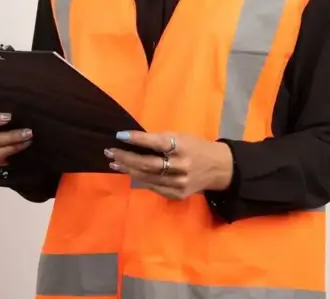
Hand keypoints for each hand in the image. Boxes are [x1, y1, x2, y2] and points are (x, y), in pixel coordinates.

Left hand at [105, 131, 233, 200]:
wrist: (218, 168)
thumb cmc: (196, 147)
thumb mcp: (182, 138)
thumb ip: (161, 141)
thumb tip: (133, 142)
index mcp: (183, 147)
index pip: (157, 143)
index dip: (138, 139)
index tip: (120, 135)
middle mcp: (181, 165)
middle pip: (148, 164)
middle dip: (126, 158)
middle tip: (110, 152)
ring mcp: (179, 182)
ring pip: (148, 177)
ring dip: (128, 169)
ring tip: (115, 163)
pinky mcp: (177, 194)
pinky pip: (154, 186)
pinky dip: (141, 179)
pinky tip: (130, 172)